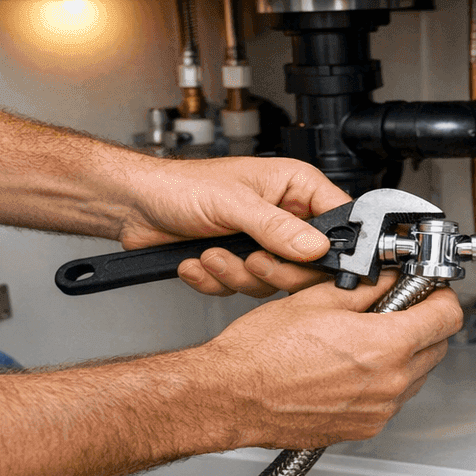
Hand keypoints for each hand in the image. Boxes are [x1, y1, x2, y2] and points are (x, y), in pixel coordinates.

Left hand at [118, 154, 350, 296]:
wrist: (135, 206)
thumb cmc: (180, 186)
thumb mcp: (233, 203)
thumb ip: (276, 228)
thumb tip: (315, 247)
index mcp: (294, 188)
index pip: (339, 220)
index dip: (331, 246)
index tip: (312, 261)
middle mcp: (283, 217)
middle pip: (309, 264)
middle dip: (273, 269)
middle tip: (251, 259)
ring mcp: (261, 243)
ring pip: (273, 282)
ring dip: (236, 274)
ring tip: (212, 254)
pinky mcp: (238, 265)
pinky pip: (242, 290)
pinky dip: (215, 281)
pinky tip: (198, 260)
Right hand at [200, 276, 462, 449]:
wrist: (230, 396)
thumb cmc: (261, 352)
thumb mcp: (318, 299)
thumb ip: (368, 287)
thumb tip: (391, 278)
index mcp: (386, 346)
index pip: (447, 316)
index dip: (440, 295)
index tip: (428, 289)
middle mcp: (389, 384)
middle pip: (437, 347)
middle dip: (423, 323)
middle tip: (394, 307)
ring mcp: (377, 411)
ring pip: (416, 375)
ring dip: (404, 354)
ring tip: (364, 338)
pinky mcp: (362, 428)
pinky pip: (390, 399)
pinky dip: (382, 380)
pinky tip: (349, 365)